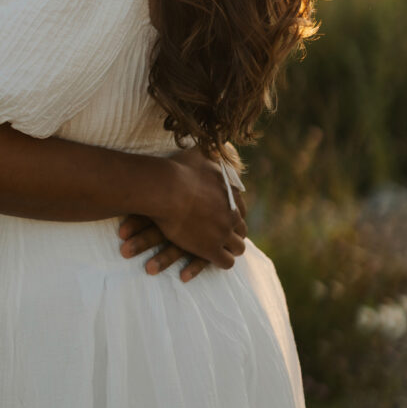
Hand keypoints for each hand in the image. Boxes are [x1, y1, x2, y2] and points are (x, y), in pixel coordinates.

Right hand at [122, 146, 246, 279]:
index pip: (240, 208)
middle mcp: (232, 213)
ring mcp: (223, 232)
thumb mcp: (197, 155)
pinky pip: (226, 262)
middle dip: (234, 232)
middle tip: (225, 236)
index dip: (233, 214)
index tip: (225, 217)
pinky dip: (222, 262)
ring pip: (238, 247)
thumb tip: (211, 145)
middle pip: (241, 228)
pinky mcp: (210, 249)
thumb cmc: (176, 170)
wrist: (165, 190)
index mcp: (230, 193)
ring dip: (231, 249)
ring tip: (224, 251)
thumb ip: (207, 154)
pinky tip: (214, 260)